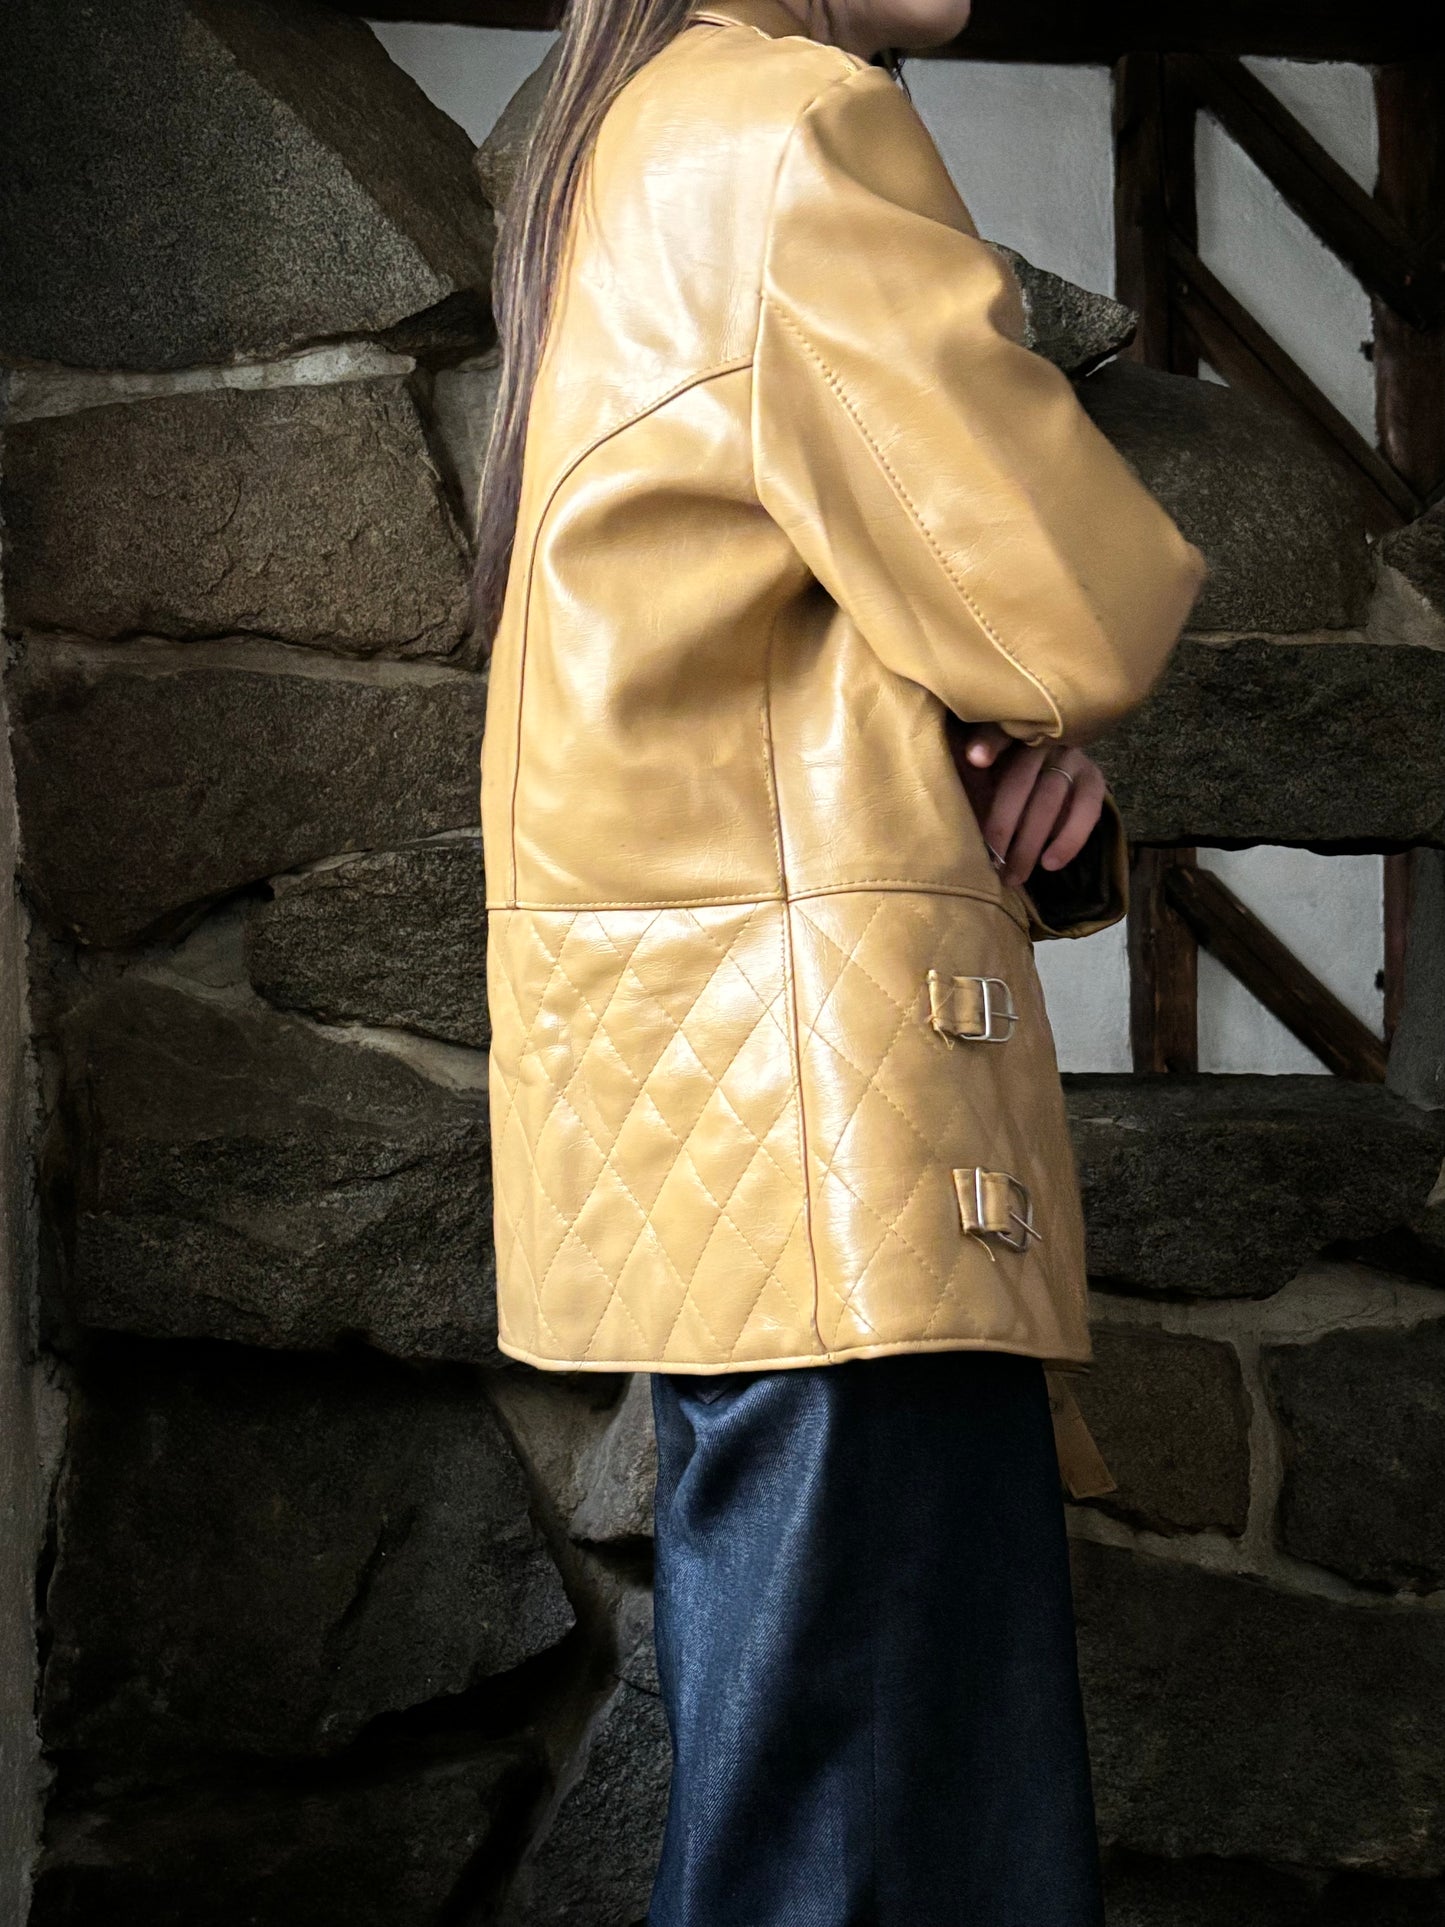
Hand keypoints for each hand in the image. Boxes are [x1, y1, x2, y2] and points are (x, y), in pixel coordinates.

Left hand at [950, 724, 1106, 889]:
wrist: (1051, 772)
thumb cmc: (1000, 777)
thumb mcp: (981, 773)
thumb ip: (968, 778)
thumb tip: (951, 804)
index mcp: (1008, 731)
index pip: (997, 732)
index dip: (988, 744)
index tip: (976, 760)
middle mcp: (1042, 739)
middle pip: (1020, 779)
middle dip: (1002, 824)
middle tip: (990, 860)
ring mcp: (1071, 757)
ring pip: (1049, 800)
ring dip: (1029, 843)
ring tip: (1013, 875)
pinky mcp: (1093, 779)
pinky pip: (1086, 811)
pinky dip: (1068, 841)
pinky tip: (1049, 863)